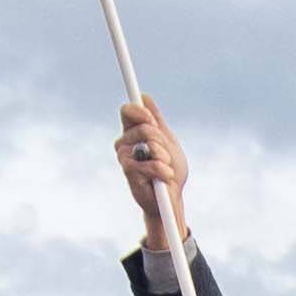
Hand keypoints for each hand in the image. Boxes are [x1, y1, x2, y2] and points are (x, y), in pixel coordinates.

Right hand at [114, 94, 191, 233]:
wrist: (171, 198)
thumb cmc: (170, 170)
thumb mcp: (168, 141)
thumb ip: (156, 120)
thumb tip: (144, 97)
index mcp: (133, 132)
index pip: (128, 111)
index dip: (140, 112)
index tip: (153, 121)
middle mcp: (124, 143)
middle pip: (144, 126)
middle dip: (162, 141)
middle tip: (166, 155)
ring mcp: (124, 157)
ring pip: (149, 143)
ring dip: (164, 157)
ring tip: (166, 168)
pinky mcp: (128, 172)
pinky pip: (151, 163)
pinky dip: (163, 170)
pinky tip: (165, 178)